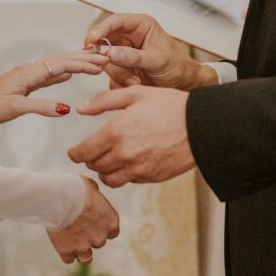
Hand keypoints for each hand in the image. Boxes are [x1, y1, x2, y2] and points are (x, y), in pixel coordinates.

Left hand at [0, 52, 106, 125]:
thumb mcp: (15, 108)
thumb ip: (41, 106)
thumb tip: (67, 108)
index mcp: (28, 73)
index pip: (62, 64)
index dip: (83, 64)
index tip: (103, 64)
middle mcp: (29, 70)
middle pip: (61, 60)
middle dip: (84, 59)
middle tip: (106, 59)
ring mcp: (26, 76)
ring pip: (56, 66)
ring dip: (75, 64)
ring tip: (94, 63)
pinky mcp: (24, 83)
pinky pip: (48, 75)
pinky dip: (62, 73)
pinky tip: (69, 74)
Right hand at [48, 177, 120, 264]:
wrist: (60, 198)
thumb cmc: (76, 188)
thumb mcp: (91, 187)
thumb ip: (95, 197)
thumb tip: (93, 195)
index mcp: (111, 222)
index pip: (113, 232)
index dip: (103, 228)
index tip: (93, 222)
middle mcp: (101, 237)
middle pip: (98, 242)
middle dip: (89, 237)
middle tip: (77, 225)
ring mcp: (84, 246)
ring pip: (86, 258)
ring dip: (80, 250)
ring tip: (71, 240)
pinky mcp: (67, 250)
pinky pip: (68, 259)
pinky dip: (65, 252)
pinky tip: (60, 242)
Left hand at [70, 86, 194, 187]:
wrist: (200, 126)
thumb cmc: (170, 106)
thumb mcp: (135, 94)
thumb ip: (104, 101)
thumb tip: (81, 108)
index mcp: (116, 132)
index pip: (83, 152)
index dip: (75, 153)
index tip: (74, 152)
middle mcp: (124, 154)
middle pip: (95, 166)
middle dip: (91, 159)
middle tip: (95, 152)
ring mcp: (137, 168)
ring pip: (110, 178)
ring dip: (106, 170)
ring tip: (111, 160)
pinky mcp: (151, 177)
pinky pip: (129, 181)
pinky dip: (125, 174)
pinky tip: (131, 162)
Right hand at [84, 14, 216, 91]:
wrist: (182, 83)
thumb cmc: (176, 66)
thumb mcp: (157, 61)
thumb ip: (133, 57)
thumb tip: (110, 53)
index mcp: (140, 25)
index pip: (115, 21)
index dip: (100, 29)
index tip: (91, 41)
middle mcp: (128, 36)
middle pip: (104, 41)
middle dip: (108, 58)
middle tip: (111, 67)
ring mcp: (123, 52)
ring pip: (106, 60)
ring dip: (118, 73)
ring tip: (136, 80)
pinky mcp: (120, 67)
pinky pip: (110, 73)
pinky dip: (120, 81)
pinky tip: (135, 83)